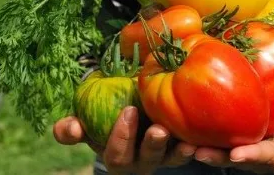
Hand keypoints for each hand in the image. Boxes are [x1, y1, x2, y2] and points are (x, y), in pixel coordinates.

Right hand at [53, 106, 196, 174]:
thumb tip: (70, 128)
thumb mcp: (87, 126)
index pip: (117, 153)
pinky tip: (203, 138)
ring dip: (179, 152)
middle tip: (159, 129)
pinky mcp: (181, 150)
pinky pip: (190, 151)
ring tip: (187, 143)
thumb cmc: (106, 121)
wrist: (131, 117)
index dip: (121, 136)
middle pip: (147, 160)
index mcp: (117, 155)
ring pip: (171, 159)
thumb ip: (72, 129)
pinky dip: (197, 146)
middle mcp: (141, 162)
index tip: (128, 110)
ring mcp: (163, 157)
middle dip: (152, 146)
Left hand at [192, 92, 273, 173]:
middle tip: (198, 152)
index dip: (253, 157)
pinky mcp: (237, 131)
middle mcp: (261, 154)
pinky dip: (204, 132)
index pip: (268, 157)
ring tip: (184, 143)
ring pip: (223, 149)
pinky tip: (185, 124)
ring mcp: (248, 144)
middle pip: (238, 159)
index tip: (237, 156)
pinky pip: (220, 134)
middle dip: (219, 157)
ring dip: (205, 148)